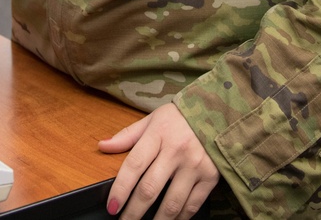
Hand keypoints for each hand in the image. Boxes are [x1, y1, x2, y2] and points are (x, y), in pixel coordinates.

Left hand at [99, 103, 218, 219]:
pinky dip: (179, 218)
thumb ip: (127, 135)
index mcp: (158, 134)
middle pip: (150, 188)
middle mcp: (176, 151)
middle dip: (134, 212)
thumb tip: (102, 146)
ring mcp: (195, 165)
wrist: (217, 112)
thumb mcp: (152, 119)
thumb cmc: (179, 117)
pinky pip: (192, 205)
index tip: (112, 207)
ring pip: (172, 203)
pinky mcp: (210, 177)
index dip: (120, 189)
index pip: (134, 165)